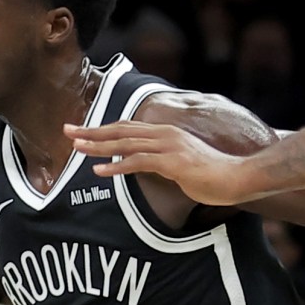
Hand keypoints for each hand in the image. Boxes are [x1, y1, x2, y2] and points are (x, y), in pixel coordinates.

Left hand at [65, 121, 260, 205]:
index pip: (127, 127)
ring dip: (98, 146)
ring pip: (126, 144)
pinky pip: (139, 163)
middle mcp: (165, 135)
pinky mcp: (173, 163)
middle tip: (67, 130)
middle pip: (121, 130)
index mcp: (166, 133)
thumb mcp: (182, 164)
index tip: (81, 130)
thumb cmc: (212, 175)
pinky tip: (98, 171)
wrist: (238, 178)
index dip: (102, 128)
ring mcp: (169, 147)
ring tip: (76, 148)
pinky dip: (116, 167)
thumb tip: (144, 165)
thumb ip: (162, 161)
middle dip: (92, 130)